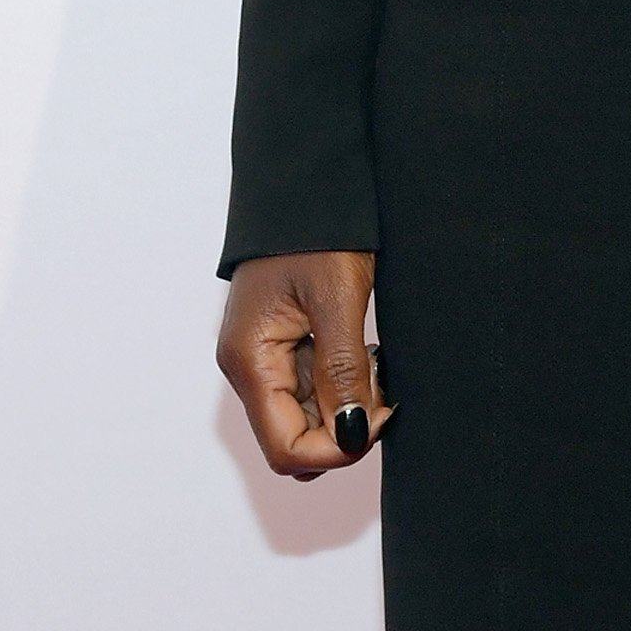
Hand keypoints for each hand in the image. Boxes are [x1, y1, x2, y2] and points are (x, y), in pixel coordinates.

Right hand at [217, 250, 392, 480]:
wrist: (306, 181)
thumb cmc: (318, 230)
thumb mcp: (339, 299)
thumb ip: (342, 372)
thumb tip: (350, 438)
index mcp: (249, 360)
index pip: (286, 449)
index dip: (337, 449)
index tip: (380, 413)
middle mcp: (248, 367)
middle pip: (293, 439)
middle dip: (343, 429)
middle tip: (382, 387)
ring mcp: (262, 357)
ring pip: (304, 417)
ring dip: (345, 406)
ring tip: (376, 365)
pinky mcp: (280, 345)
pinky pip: (309, 388)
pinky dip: (342, 384)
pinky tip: (365, 355)